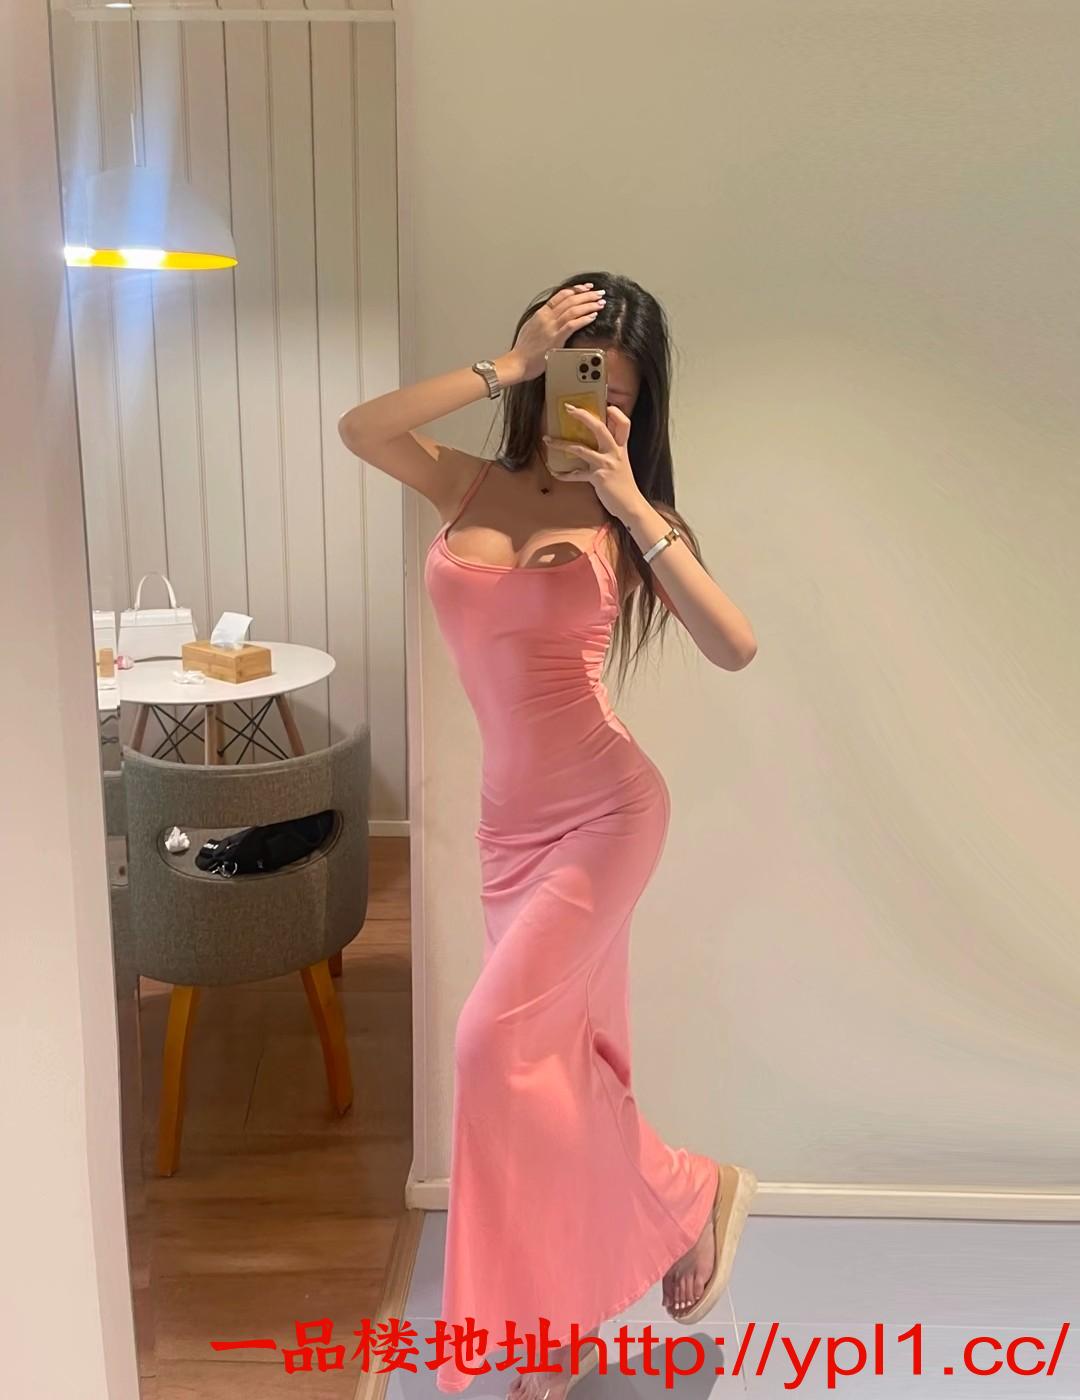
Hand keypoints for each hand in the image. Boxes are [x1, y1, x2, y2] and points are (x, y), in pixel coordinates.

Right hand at [506, 284, 605, 381]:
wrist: (518, 362)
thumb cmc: (524, 350)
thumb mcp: (531, 328)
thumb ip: (543, 320)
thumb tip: (552, 316)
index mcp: (541, 313)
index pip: (561, 295)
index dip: (576, 289)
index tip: (586, 287)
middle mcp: (547, 318)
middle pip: (570, 300)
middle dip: (587, 295)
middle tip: (599, 293)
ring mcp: (551, 327)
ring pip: (573, 310)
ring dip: (589, 305)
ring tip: (600, 303)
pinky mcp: (556, 339)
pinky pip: (573, 325)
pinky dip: (584, 319)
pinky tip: (593, 316)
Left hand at [543, 403, 644, 520]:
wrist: (630, 505)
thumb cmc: (623, 485)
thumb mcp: (621, 463)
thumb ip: (611, 451)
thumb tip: (595, 442)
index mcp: (621, 447)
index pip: (624, 424)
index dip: (616, 412)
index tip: (605, 405)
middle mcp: (614, 452)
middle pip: (600, 428)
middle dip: (583, 416)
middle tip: (568, 408)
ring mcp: (605, 464)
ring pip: (580, 449)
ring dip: (561, 444)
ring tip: (547, 440)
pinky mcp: (597, 477)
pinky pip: (576, 474)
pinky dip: (564, 473)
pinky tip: (554, 471)